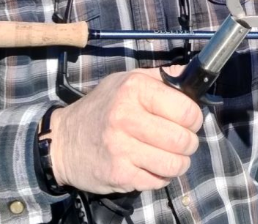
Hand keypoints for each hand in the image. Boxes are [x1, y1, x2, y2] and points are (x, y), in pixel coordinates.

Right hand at [50, 67, 202, 193]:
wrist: (63, 141)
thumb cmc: (101, 108)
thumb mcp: (125, 80)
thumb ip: (160, 77)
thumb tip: (192, 76)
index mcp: (133, 90)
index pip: (186, 110)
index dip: (194, 118)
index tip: (189, 121)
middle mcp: (126, 117)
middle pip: (183, 140)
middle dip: (189, 143)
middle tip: (182, 141)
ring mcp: (122, 148)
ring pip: (175, 164)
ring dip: (179, 163)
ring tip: (170, 156)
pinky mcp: (119, 174)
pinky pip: (158, 181)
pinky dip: (161, 176)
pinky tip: (152, 166)